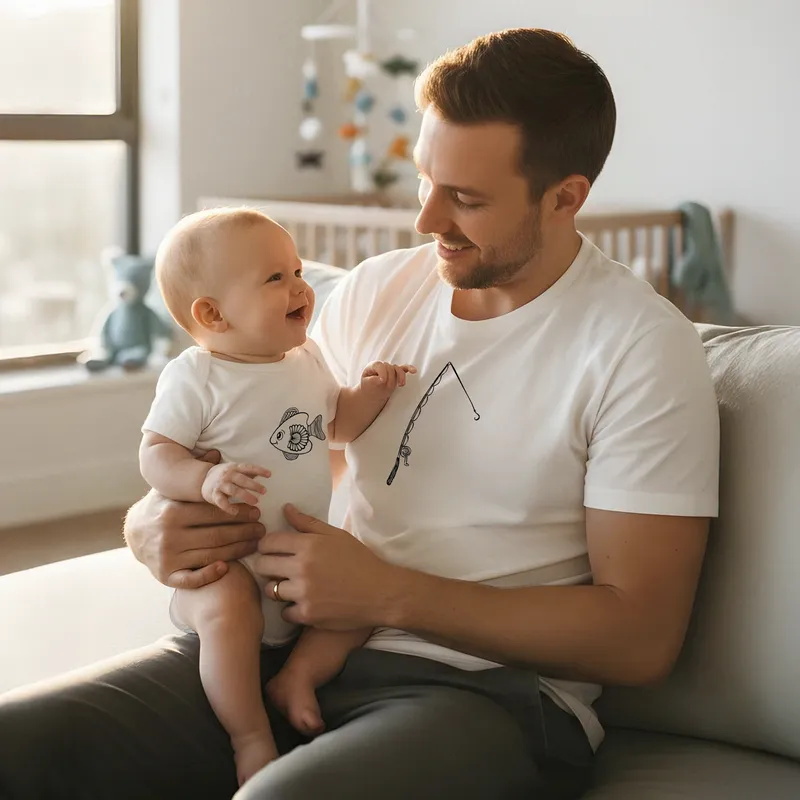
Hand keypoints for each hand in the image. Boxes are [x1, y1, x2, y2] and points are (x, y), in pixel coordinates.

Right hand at [125, 450, 265, 589]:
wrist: (134, 534)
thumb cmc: (161, 508)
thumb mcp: (173, 489)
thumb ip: (195, 473)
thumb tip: (215, 452)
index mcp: (173, 512)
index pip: (213, 512)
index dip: (238, 512)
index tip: (256, 511)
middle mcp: (169, 535)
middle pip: (216, 534)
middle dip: (244, 530)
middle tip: (261, 527)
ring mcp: (168, 557)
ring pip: (211, 554)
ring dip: (238, 549)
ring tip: (255, 542)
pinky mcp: (166, 576)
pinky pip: (191, 579)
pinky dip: (209, 574)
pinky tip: (226, 567)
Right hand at [201, 462, 269, 514]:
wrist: (203, 479)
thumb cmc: (225, 475)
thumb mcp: (236, 470)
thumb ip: (249, 473)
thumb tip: (266, 474)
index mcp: (235, 468)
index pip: (248, 467)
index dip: (259, 470)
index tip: (269, 474)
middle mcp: (228, 475)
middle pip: (242, 479)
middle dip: (254, 485)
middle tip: (264, 491)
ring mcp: (220, 484)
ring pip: (233, 490)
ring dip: (245, 496)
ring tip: (256, 502)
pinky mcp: (214, 494)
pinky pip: (221, 501)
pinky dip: (228, 507)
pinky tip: (235, 511)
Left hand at [254, 504, 403, 629]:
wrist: (381, 593)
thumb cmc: (360, 560)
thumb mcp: (336, 536)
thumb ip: (307, 523)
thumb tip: (285, 509)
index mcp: (309, 545)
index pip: (269, 542)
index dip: (265, 545)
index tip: (270, 549)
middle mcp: (302, 568)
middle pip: (263, 565)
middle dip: (266, 564)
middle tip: (275, 567)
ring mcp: (303, 593)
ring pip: (271, 590)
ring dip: (277, 587)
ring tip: (289, 586)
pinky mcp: (307, 615)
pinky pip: (284, 612)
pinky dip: (291, 609)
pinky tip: (302, 602)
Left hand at [360, 362, 415, 399]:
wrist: (372, 393)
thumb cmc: (368, 387)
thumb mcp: (366, 384)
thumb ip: (372, 381)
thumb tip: (381, 380)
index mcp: (373, 366)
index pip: (380, 365)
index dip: (382, 373)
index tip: (382, 381)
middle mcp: (383, 365)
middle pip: (389, 367)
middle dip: (390, 378)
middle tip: (387, 388)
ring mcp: (391, 369)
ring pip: (398, 369)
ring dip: (401, 377)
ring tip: (401, 385)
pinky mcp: (397, 373)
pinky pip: (404, 369)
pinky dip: (409, 369)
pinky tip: (414, 371)